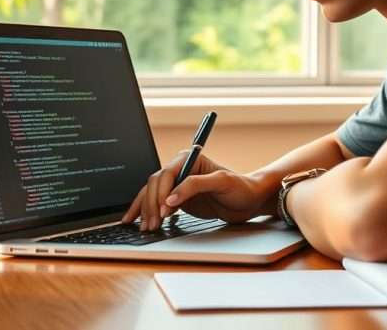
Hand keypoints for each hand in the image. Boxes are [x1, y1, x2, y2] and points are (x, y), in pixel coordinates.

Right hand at [121, 151, 273, 230]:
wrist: (249, 201)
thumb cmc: (240, 188)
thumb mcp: (221, 182)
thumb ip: (195, 186)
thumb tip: (170, 198)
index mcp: (189, 159)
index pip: (166, 174)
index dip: (161, 192)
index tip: (164, 209)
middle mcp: (179, 170)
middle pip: (155, 185)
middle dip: (151, 204)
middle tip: (154, 224)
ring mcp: (176, 186)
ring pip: (151, 194)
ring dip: (146, 210)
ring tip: (145, 227)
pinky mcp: (176, 200)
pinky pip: (155, 204)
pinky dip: (145, 212)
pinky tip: (137, 221)